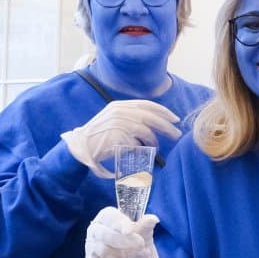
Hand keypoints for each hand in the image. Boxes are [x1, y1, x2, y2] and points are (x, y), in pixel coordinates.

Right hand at [59, 100, 181, 178]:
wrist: (81, 147)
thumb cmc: (99, 136)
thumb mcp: (113, 119)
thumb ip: (130, 117)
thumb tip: (155, 123)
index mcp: (120, 106)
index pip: (147, 104)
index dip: (163, 111)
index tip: (175, 118)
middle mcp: (120, 112)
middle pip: (150, 117)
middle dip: (166, 126)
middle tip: (177, 134)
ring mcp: (119, 124)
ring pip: (146, 132)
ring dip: (153, 141)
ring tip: (155, 147)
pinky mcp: (118, 137)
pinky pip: (137, 144)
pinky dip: (141, 149)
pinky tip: (141, 152)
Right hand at [85, 206, 160, 257]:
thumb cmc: (135, 239)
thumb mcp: (143, 231)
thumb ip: (146, 226)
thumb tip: (153, 219)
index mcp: (107, 217)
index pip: (110, 217)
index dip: (120, 224)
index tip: (131, 230)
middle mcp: (95, 231)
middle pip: (105, 236)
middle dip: (125, 242)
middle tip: (142, 246)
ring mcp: (92, 249)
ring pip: (105, 254)